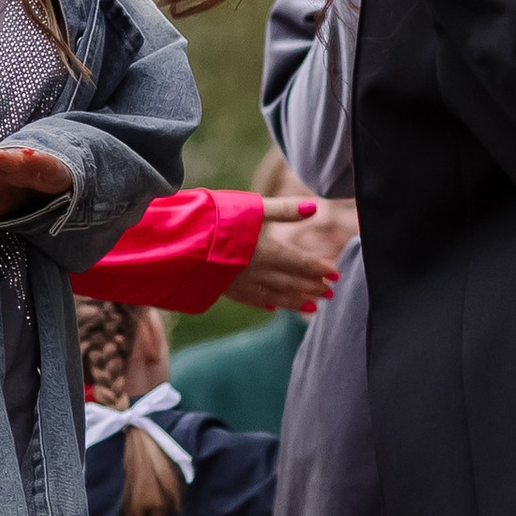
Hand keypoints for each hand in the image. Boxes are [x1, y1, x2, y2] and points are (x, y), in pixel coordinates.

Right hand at [226, 197, 357, 312]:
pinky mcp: (225, 290)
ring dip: (296, 301)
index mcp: (268, 251)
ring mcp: (242, 284)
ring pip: (276, 296)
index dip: (320, 269)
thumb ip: (283, 209)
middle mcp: (259, 272)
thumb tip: (313, 208)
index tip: (336, 274)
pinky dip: (267, 304)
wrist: (179, 245)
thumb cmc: (216, 221)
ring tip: (311, 307)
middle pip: (292, 282)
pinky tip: (272, 308)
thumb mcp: (251, 207)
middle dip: (313, 287)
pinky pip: (253, 301)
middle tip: (330, 294)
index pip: (302, 263)